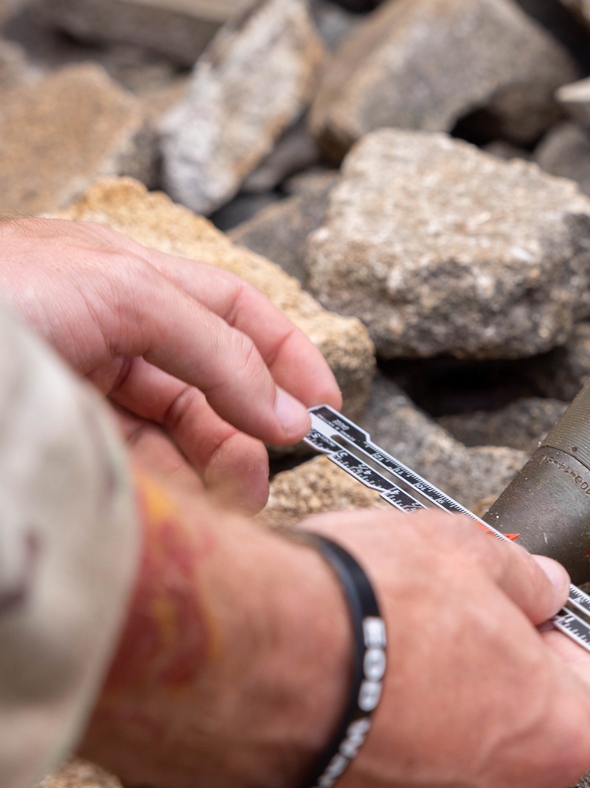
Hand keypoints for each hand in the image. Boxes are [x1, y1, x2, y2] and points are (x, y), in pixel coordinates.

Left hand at [0, 217, 339, 511]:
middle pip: (209, 386)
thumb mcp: (123, 294)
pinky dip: (163, 492)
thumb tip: (287, 413)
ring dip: (208, 470)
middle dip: (247, 430)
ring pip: (172, 438)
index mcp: (129, 279)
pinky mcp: (62, 442)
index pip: (233, 313)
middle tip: (263, 480)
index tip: (329, 413)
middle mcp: (110, 333)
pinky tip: (177, 509)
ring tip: (224, 505)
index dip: (288, 357)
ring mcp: (81, 391)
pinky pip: (131, 472)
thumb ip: (215, 348)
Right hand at [80, 479, 589, 787]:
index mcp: (548, 738)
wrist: (237, 668)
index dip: (543, 652)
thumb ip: (522, 579)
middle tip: (410, 668)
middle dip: (472, 722)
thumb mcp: (457, 548)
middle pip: (505, 768)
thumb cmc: (353, 609)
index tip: (504, 631)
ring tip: (348, 718)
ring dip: (407, 784)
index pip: (583, 696)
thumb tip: (544, 588)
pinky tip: (308, 770)